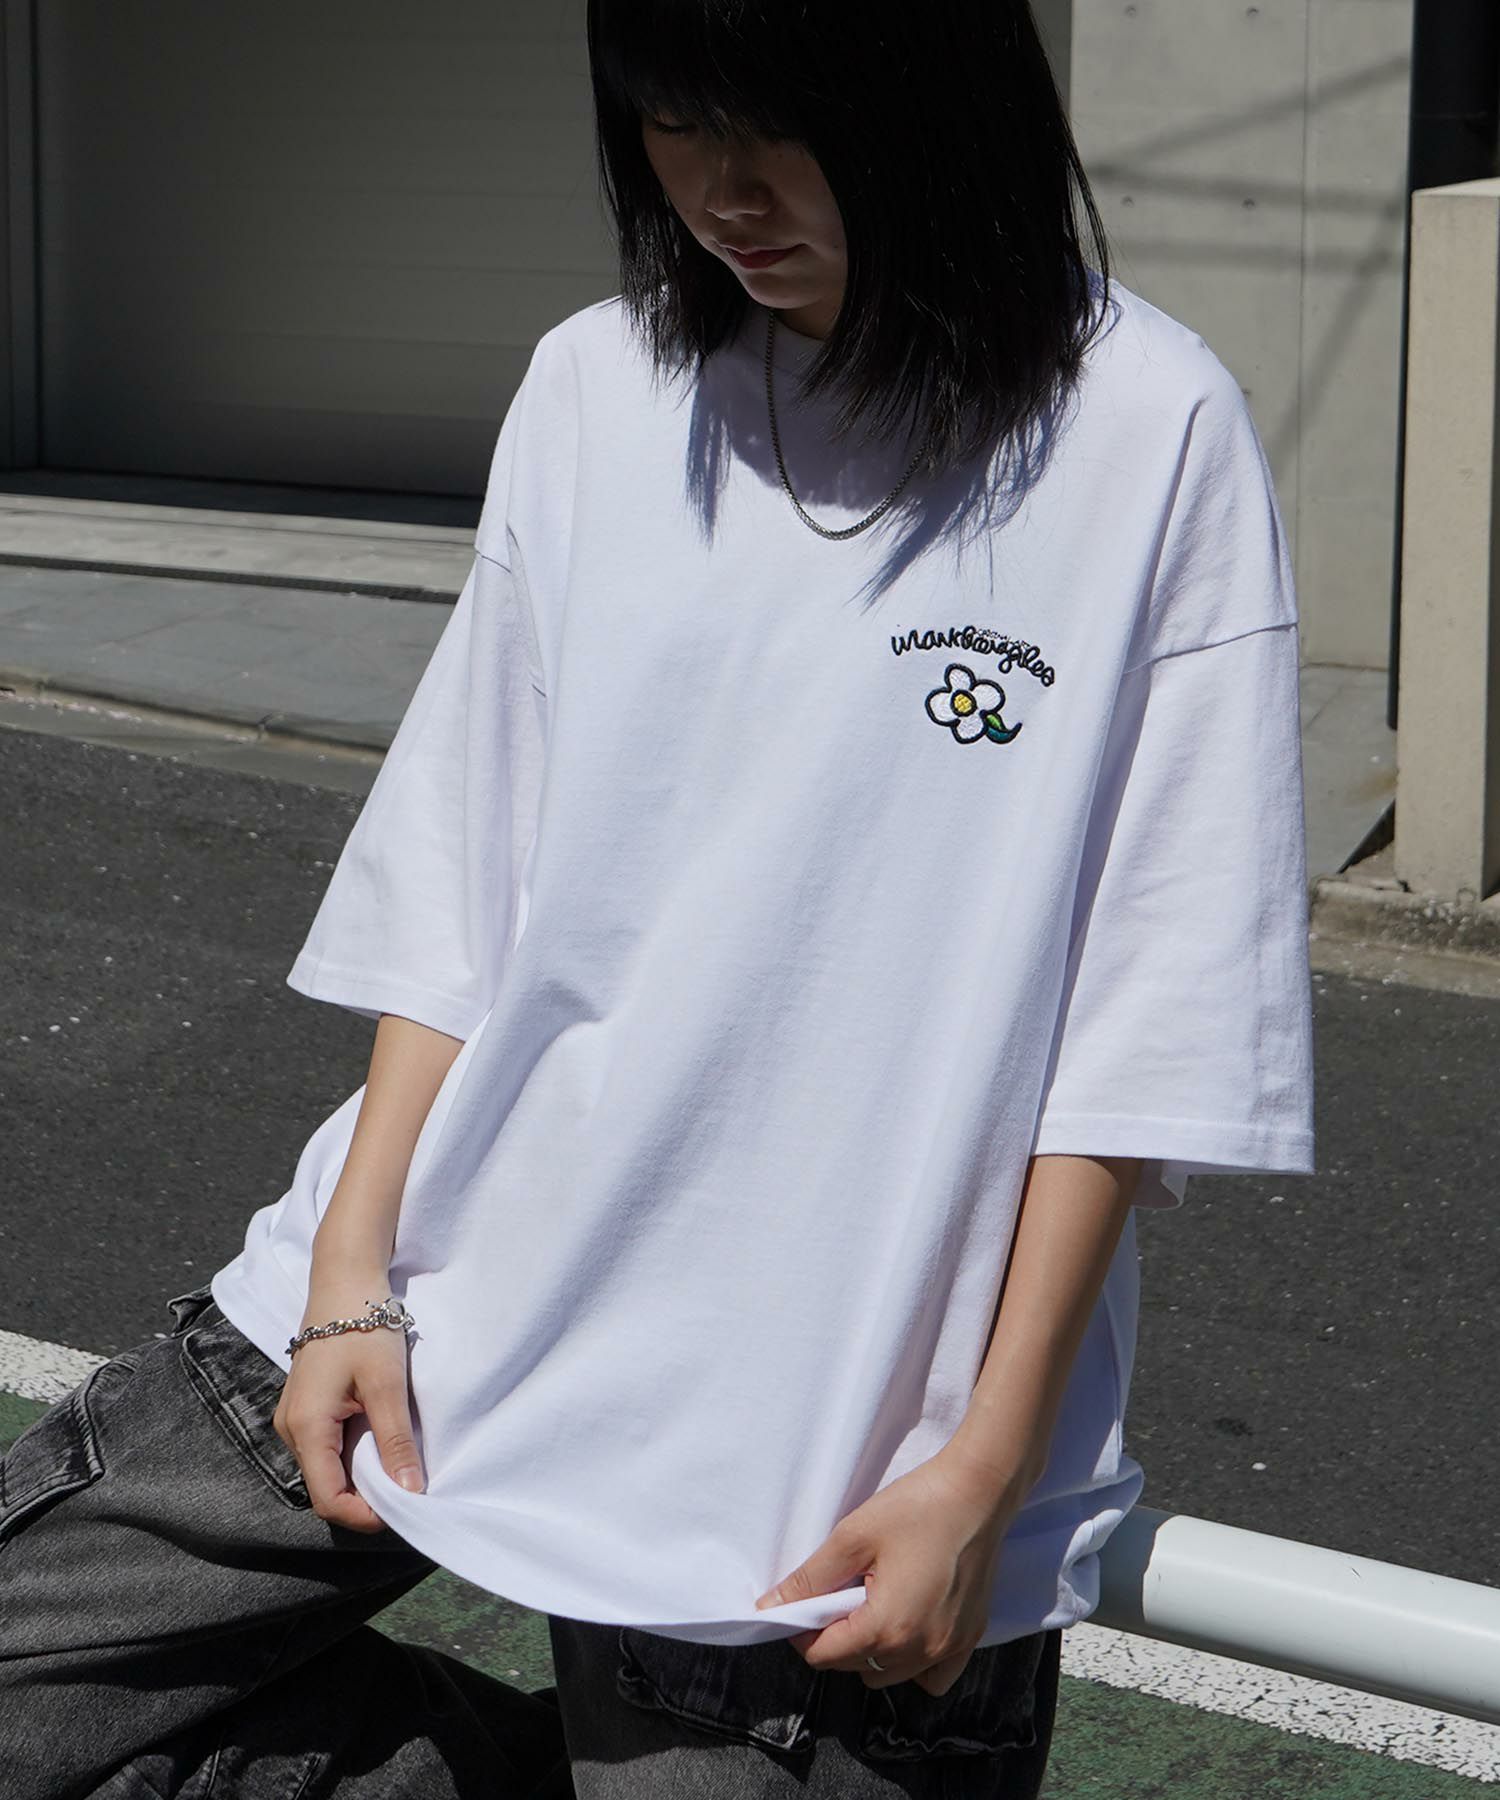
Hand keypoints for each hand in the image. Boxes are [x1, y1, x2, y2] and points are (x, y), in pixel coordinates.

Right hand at [272, 1281, 423, 1532]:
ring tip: (400, 1465)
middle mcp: (292, 1429)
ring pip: (328, 1467)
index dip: (364, 1515)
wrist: (345, 1279)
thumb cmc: (365, 1326)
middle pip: (325, 1487)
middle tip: (408, 1490)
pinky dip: (356, 1452)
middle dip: (366, 1498)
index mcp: (306, 1427)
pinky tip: (383, 1441)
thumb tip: (411, 1491)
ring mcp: (297, 1418)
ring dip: (362, 1475)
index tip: (404, 1508)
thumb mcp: (386, 1385)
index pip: (327, 1498)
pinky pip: (329, 1446)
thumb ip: (396, 1441)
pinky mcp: (308, 1406)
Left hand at [752, 1450, 1028, 1694]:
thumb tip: (770, 1608)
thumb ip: (809, 1579)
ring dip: (869, 1651)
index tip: (800, 1603)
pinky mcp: (969, 1639)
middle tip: (835, 1594)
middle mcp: (920, 1651)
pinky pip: (931, 1677)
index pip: (825, 1655)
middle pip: (855, 1666)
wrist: (978, 1492)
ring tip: (869, 1603)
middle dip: (834, 1638)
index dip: (801, 1631)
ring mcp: (949, 1649)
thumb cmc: (915, 1507)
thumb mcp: (852, 1536)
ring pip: (889, 1674)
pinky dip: (912, 1663)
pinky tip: (906, 1627)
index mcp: (887, 1628)